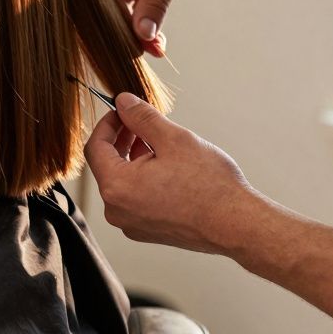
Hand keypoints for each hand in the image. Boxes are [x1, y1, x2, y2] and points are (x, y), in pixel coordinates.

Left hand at [85, 92, 266, 255]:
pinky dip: (142, 179)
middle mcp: (116, 210)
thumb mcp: (173, 139)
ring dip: (133, 158)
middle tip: (141, 122)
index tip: (122, 111)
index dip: (107, 124)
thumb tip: (123, 102)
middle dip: (122, 140)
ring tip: (158, 143)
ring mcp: (131, 224)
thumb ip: (142, 118)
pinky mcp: (146, 230)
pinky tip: (165, 167)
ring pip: (121, 182)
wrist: (238, 225)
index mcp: (116, 187)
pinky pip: (134, 198)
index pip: (95, 147)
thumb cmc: (210, 185)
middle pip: (106, 165)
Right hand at [94, 0, 228, 54]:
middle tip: (140, 53)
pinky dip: (145, 30)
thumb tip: (141, 34)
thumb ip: (156, 3)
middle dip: (122, 32)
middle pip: (104, 8)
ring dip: (135, 34)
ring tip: (154, 50)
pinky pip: (135, 15)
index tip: (121, 46)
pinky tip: (158, 44)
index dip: (105, 21)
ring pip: (120, 15)